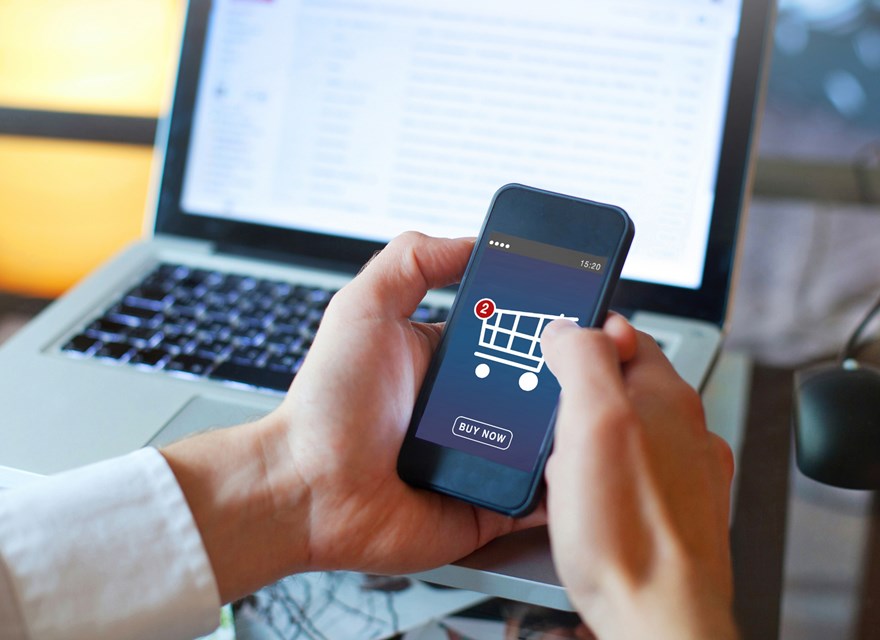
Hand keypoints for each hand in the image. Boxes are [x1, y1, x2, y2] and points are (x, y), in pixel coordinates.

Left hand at [162, 232, 640, 602]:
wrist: (306, 489)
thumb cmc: (326, 406)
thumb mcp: (361, 309)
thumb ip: (410, 262)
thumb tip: (470, 240)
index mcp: (447, 360)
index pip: (515, 332)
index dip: (550, 320)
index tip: (587, 305)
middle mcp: (470, 407)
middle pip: (544, 383)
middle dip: (578, 370)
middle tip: (608, 355)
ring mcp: (483, 458)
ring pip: (552, 438)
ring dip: (580, 422)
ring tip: (608, 403)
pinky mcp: (488, 506)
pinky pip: (541, 497)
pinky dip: (567, 484)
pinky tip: (590, 463)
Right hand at [541, 320, 736, 639]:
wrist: (657, 618)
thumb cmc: (627, 533)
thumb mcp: (592, 422)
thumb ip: (584, 360)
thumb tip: (570, 327)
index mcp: (667, 395)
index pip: (626, 335)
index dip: (583, 339)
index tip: (551, 355)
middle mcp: (684, 429)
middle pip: (622, 384)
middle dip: (578, 396)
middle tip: (549, 421)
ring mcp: (684, 471)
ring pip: (625, 431)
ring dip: (589, 440)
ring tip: (563, 467)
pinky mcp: (673, 508)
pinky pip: (629, 474)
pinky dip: (603, 477)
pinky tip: (585, 499)